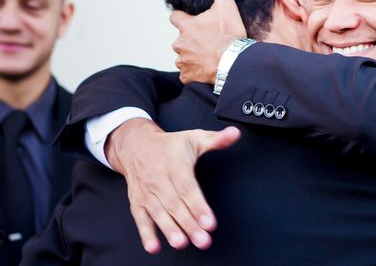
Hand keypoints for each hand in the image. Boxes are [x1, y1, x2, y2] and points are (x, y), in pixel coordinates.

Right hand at [105, 118, 240, 252]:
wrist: (136, 145)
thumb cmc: (169, 145)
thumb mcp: (194, 138)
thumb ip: (217, 139)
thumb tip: (234, 134)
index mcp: (175, 165)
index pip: (188, 188)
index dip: (199, 206)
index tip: (209, 221)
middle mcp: (159, 179)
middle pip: (175, 205)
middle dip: (189, 224)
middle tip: (203, 239)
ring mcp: (147, 192)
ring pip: (159, 214)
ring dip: (170, 230)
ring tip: (181, 243)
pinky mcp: (137, 202)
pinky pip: (140, 219)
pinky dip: (146, 234)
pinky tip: (154, 246)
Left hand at [170, 0, 246, 83]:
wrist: (232, 63)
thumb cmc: (229, 35)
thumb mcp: (225, 6)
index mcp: (186, 26)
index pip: (175, 17)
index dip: (183, 18)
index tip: (191, 20)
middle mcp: (179, 43)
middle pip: (180, 39)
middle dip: (191, 40)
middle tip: (208, 41)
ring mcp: (183, 61)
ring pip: (184, 57)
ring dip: (193, 56)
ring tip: (210, 56)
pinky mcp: (187, 76)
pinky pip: (188, 74)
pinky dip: (195, 72)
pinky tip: (207, 70)